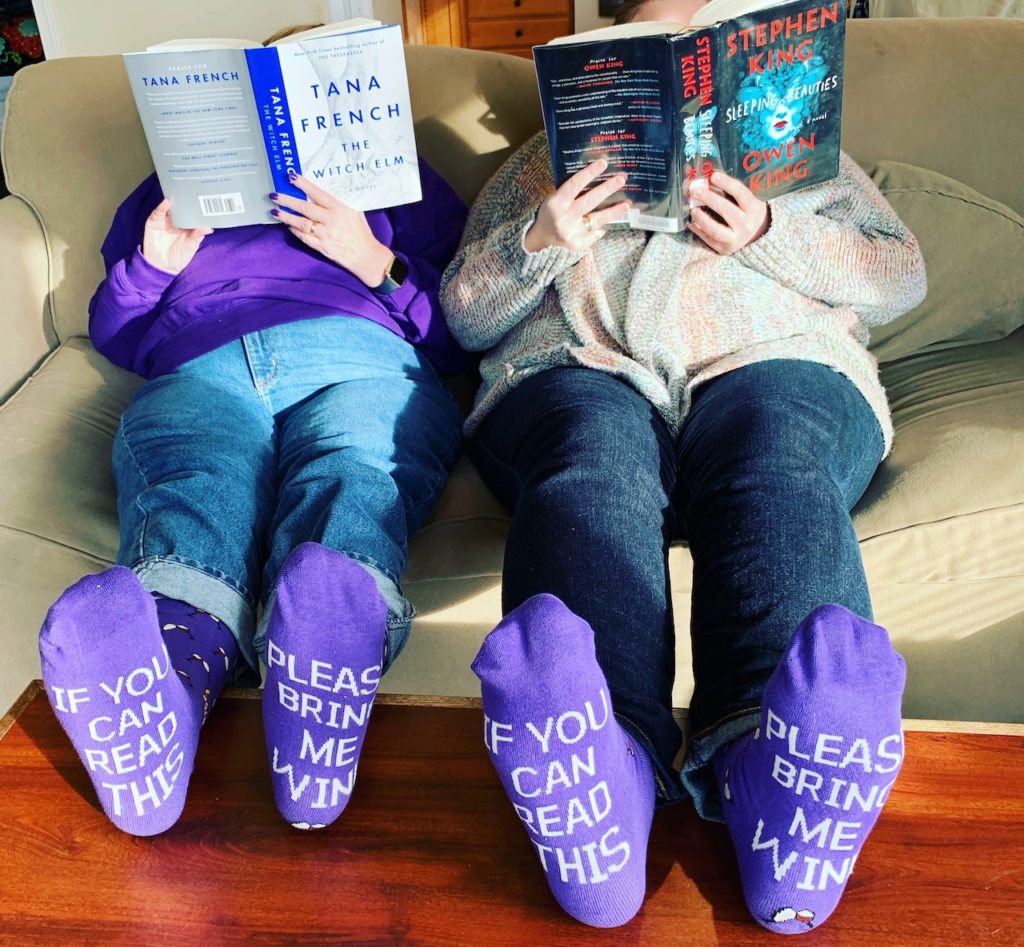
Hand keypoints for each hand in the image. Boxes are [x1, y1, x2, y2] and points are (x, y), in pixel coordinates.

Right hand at [142, 198, 212, 273]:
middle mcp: (175, 221)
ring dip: (174, 201)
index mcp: (186, 225)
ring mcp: (164, 220)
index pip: (192, 213)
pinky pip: (158, 213)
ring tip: (179, 194)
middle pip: (181, 207)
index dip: (197, 207)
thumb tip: (209, 228)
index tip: (204, 199)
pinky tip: (166, 203)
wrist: (162, 266)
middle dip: (185, 200)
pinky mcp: (154, 222)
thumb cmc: (178, 257)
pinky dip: (161, 207)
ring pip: (169, 208)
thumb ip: (198, 236)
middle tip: (192, 192)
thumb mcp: (191, 246)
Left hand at [270, 174, 391, 286]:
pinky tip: (288, 226)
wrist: (366, 256)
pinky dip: (294, 231)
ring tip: (275, 211)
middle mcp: (331, 221)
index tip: (291, 177)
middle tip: (274, 195)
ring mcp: (325, 235)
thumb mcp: (355, 212)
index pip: (318, 194)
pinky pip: (304, 238)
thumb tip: (322, 192)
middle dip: (287, 200)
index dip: (303, 185)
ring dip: (286, 217)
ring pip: (301, 223)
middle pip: (304, 208)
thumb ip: (340, 202)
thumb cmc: (361, 232)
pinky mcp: (322, 248)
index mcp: (340, 209)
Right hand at [524, 158, 629, 252]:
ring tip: (627, 205)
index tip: (603, 163)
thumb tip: (597, 178)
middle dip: (607, 189)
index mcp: (556, 203)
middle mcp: (564, 218)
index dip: (589, 173)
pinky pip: (595, 233)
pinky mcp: (578, 244)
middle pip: (589, 201)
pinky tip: (612, 220)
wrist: (542, 238)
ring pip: (597, 220)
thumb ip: (571, 192)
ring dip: (613, 212)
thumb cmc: (551, 213)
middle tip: (621, 179)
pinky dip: (602, 226)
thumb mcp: (554, 199)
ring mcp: (572, 233)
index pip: (574, 185)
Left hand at [687, 171, 769, 254]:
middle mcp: (746, 224)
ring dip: (702, 218)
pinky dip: (698, 230)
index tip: (713, 176)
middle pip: (726, 210)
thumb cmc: (748, 213)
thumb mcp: (748, 201)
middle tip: (694, 190)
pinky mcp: (724, 249)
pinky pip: (708, 239)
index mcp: (754, 208)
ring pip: (716, 230)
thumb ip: (730, 190)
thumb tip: (707, 175)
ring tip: (692, 209)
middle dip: (709, 199)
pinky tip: (690, 221)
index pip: (740, 193)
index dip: (726, 183)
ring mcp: (735, 239)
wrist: (758, 237)